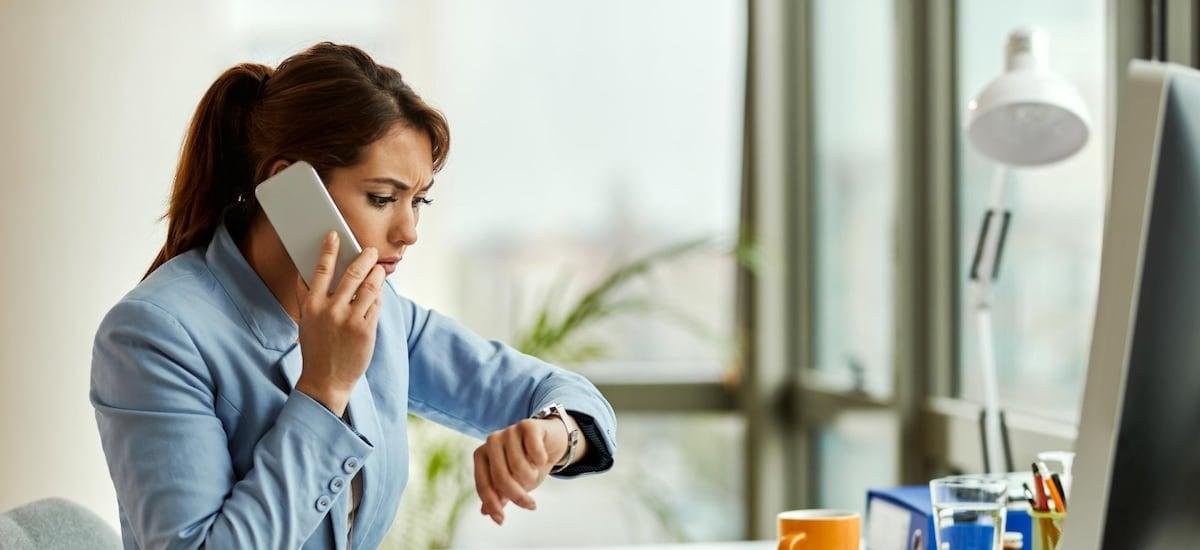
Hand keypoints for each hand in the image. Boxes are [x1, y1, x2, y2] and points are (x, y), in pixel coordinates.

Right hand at [293, 231, 385, 415]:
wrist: (326, 380)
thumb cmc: (316, 348)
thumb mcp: (306, 321)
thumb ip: (308, 297)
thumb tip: (307, 272)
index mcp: (312, 305)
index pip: (321, 269)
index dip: (329, 250)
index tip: (335, 235)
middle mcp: (331, 310)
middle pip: (352, 274)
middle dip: (364, 258)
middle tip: (371, 250)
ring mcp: (350, 320)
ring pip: (369, 287)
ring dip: (377, 274)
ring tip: (379, 269)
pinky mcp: (366, 330)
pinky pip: (376, 305)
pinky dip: (378, 296)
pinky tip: (378, 292)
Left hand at [473, 417, 569, 524]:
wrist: (551, 443)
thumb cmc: (528, 464)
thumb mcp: (514, 483)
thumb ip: (499, 495)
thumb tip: (485, 512)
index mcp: (482, 454)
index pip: (483, 484)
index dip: (492, 504)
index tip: (502, 520)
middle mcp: (492, 441)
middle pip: (501, 477)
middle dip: (517, 495)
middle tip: (530, 505)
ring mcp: (509, 431)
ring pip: (519, 467)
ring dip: (532, 477)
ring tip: (535, 473)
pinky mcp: (528, 425)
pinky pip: (534, 452)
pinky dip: (541, 460)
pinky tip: (542, 458)